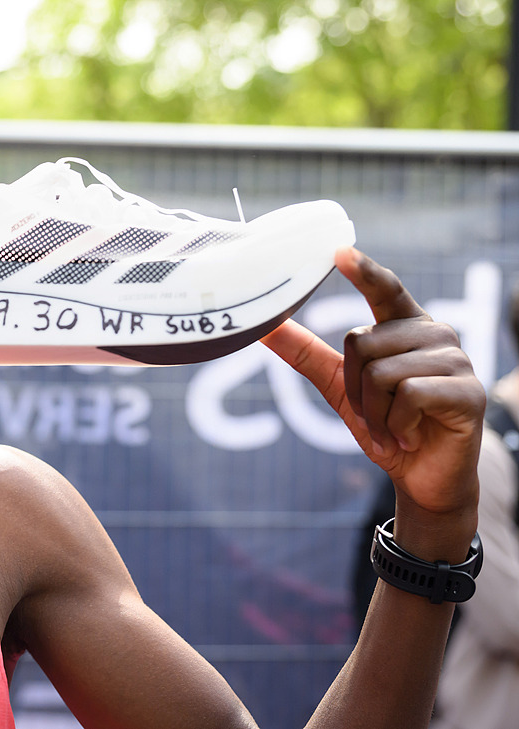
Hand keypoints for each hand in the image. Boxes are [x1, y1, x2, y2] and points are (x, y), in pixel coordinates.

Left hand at [262, 248, 483, 557]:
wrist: (423, 476)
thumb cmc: (384, 423)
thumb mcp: (339, 386)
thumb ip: (306, 353)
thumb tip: (264, 327)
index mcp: (405, 326)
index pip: (384, 289)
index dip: (363, 270)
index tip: (338, 251)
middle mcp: (434, 333)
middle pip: (361, 344)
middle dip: (355, 389)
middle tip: (375, 413)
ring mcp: (456, 360)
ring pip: (381, 373)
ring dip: (374, 412)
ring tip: (393, 425)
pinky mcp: (468, 391)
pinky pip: (407, 396)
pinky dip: (395, 423)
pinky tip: (409, 434)